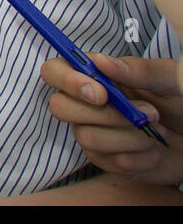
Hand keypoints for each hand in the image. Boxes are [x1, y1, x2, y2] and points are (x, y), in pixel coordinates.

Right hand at [41, 53, 182, 184]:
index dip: (68, 81)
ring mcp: (93, 131)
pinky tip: (155, 150)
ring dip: (128, 137)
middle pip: (59, 107)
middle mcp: (85, 103)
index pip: (54, 71)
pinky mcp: (106, 159)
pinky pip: (108, 162)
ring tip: (157, 131)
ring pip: (87, 138)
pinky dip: (139, 157)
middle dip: (102, 115)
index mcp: (95, 75)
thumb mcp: (169, 80)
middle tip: (144, 113)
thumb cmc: (181, 101)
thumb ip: (138, 70)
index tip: (101, 93)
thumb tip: (101, 61)